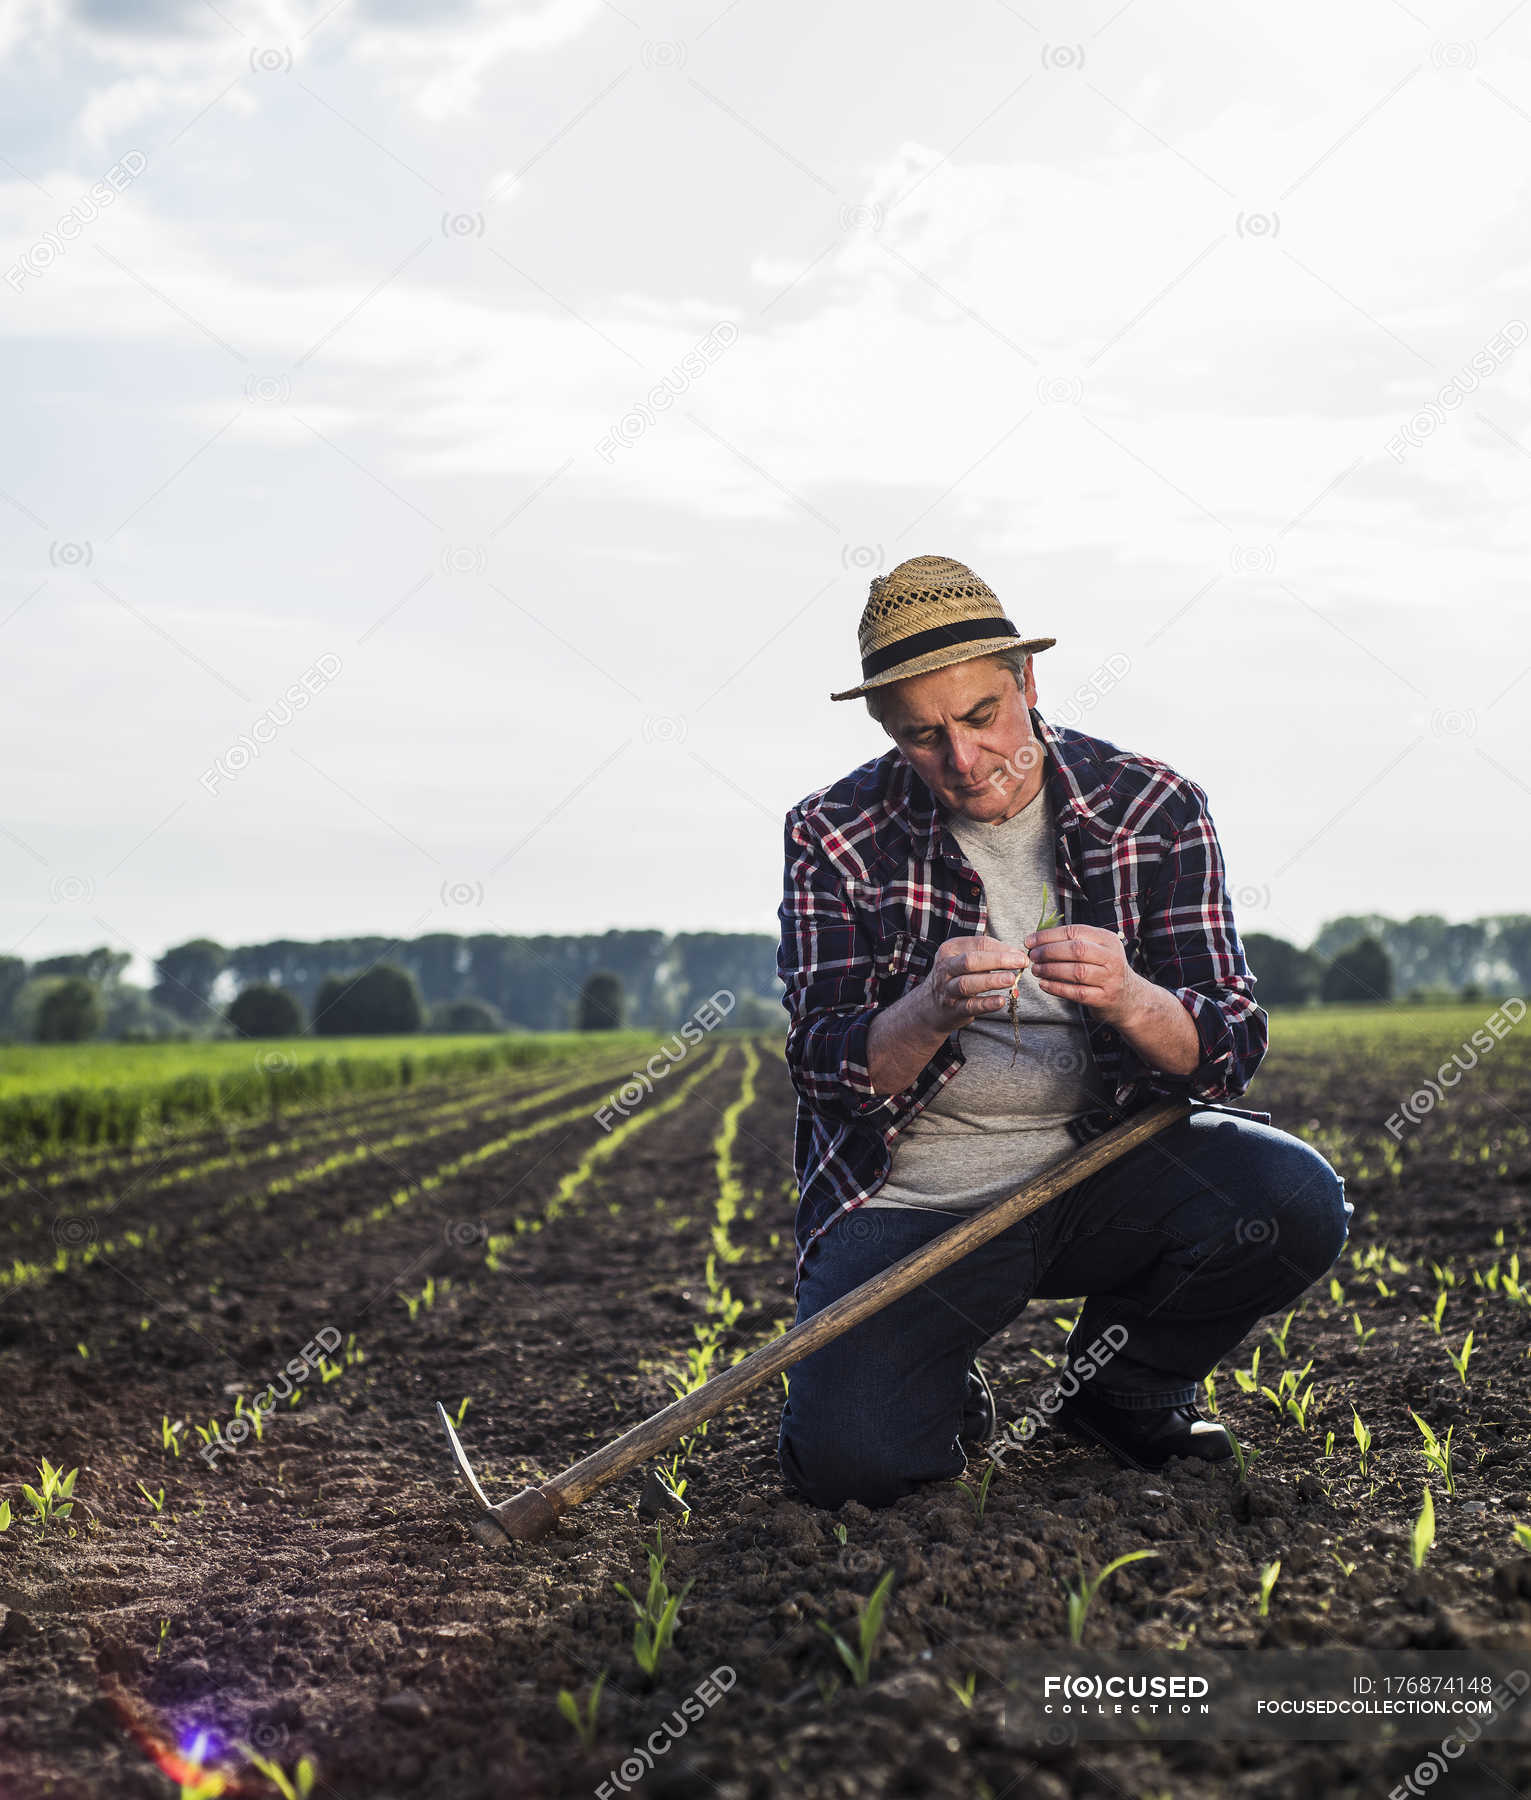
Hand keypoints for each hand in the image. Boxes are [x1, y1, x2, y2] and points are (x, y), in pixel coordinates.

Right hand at [915, 934, 1030, 1035]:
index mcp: (950, 950)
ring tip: (1011, 979)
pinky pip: (970, 1006)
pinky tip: (1001, 1001)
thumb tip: (1017, 955)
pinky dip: (986, 1004)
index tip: (1021, 955)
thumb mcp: (963, 960)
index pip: (979, 944)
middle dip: (998, 960)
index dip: (1003, 948)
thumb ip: (988, 955)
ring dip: (991, 981)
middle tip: (1021, 963)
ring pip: (967, 983)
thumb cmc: (955, 978)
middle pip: (971, 961)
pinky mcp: (953, 1009)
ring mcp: (947, 989)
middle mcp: (946, 968)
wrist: (929, 1007)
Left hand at [1024, 923, 1138, 1022]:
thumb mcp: (1097, 949)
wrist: (1128, 997)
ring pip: (1077, 971)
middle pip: (1077, 950)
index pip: (1075, 932)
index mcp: (1107, 939)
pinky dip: (1057, 988)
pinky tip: (1044, 984)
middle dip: (1049, 952)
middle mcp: (1111, 957)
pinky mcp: (1104, 998)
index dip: (1049, 936)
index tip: (1030, 941)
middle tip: (1033, 956)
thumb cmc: (1103, 969)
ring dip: (1051, 970)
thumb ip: (1073, 942)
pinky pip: (1077, 992)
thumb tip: (1036, 940)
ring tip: (1036, 970)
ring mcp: (1109, 978)